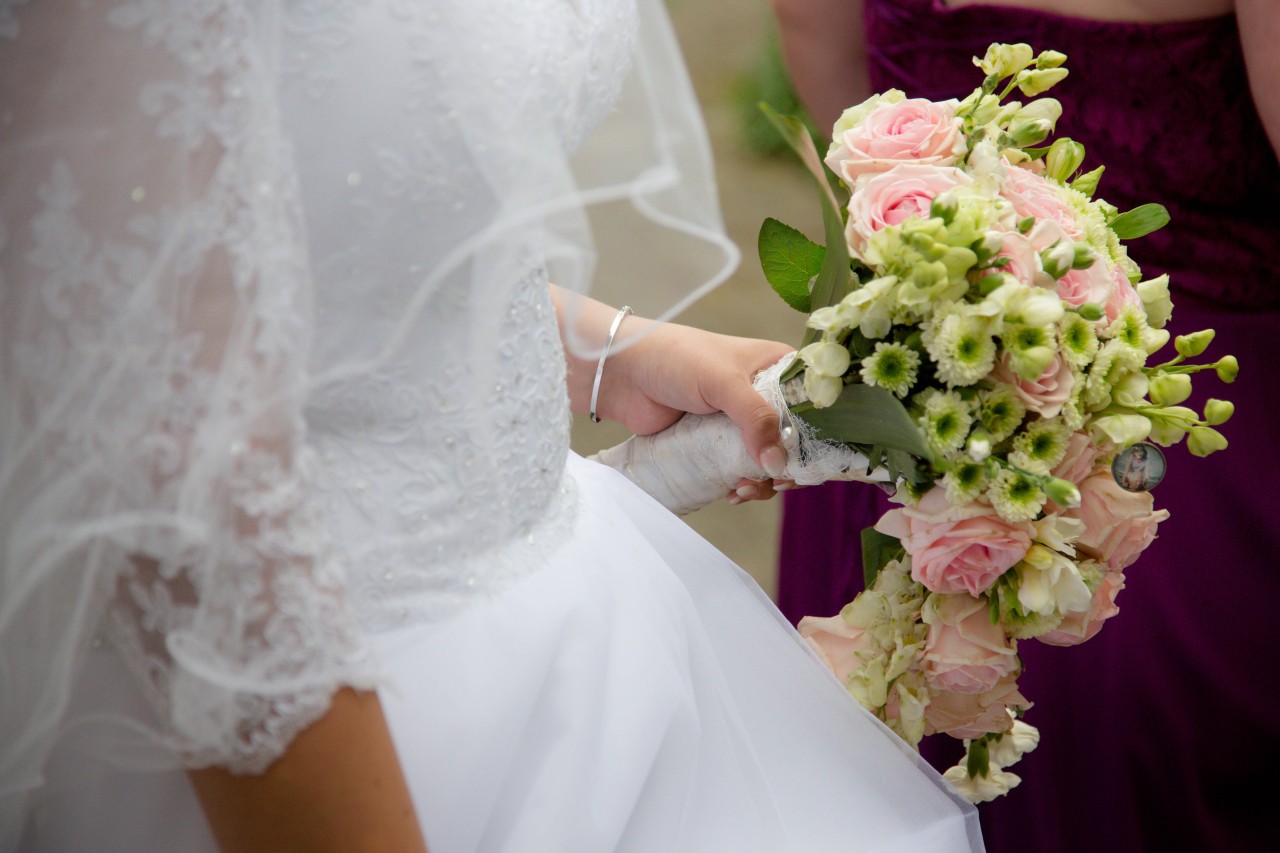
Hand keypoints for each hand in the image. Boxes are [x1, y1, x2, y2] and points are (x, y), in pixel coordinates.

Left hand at [552, 288, 794, 500]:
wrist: (622, 373)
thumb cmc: (675, 359)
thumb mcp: (723, 382)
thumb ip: (755, 418)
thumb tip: (777, 464)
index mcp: (777, 368)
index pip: (817, 405)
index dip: (822, 437)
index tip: (812, 463)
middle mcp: (765, 395)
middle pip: (797, 441)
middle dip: (790, 467)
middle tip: (774, 482)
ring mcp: (741, 422)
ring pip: (770, 461)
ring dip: (764, 482)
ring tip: (743, 490)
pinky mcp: (717, 444)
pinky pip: (742, 471)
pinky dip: (744, 486)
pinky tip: (732, 493)